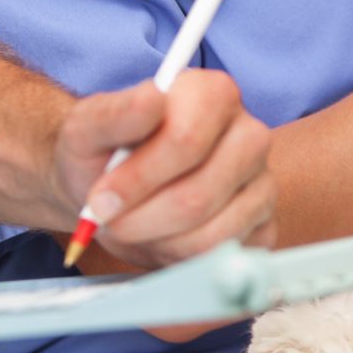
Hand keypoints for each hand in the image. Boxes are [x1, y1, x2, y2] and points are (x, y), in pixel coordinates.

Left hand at [53, 71, 276, 267]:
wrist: (112, 195)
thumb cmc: (103, 156)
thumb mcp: (87, 129)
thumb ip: (115, 113)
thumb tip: (152, 99)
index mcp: (214, 95)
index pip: (187, 140)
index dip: (139, 177)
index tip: (101, 197)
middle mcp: (249, 135)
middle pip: (199, 195)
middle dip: (142, 218)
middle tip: (109, 219)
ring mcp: (263, 183)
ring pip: (212, 232)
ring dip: (157, 240)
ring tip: (135, 225)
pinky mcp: (264, 226)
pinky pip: (223, 256)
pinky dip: (180, 258)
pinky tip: (162, 238)